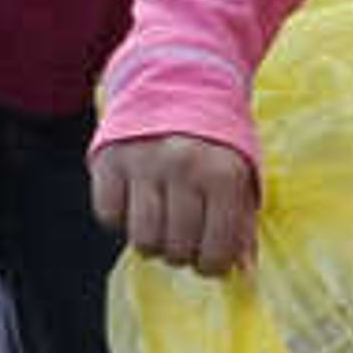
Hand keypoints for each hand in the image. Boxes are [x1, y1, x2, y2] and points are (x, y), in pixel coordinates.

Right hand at [91, 132, 259, 274]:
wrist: (177, 82)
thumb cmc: (214, 139)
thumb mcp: (241, 173)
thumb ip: (243, 222)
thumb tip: (243, 270)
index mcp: (223, 174)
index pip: (217, 250)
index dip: (213, 266)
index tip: (210, 260)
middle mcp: (184, 168)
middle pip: (176, 249)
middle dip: (182, 255)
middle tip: (185, 239)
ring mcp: (144, 163)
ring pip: (142, 240)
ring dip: (152, 242)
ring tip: (162, 224)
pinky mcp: (110, 160)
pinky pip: (109, 216)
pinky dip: (121, 218)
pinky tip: (136, 200)